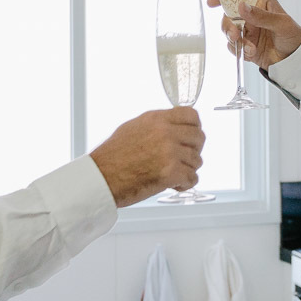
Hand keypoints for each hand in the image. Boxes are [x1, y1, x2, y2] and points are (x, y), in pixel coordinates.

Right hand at [90, 107, 204, 206]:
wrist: (101, 178)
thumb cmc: (112, 157)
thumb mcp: (133, 128)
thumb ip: (156, 125)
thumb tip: (174, 127)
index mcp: (157, 119)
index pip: (191, 115)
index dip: (195, 127)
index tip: (191, 136)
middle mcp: (165, 133)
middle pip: (199, 137)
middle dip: (194, 150)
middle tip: (184, 159)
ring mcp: (169, 152)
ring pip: (197, 160)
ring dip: (188, 169)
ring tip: (174, 174)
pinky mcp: (170, 172)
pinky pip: (192, 178)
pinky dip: (185, 184)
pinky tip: (175, 184)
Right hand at [205, 0, 300, 69]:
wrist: (296, 60)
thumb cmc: (293, 35)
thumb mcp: (281, 23)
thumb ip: (262, 16)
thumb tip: (241, 7)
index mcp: (259, 3)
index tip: (212, 2)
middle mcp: (250, 16)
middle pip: (228, 16)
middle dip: (228, 26)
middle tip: (235, 36)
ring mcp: (247, 31)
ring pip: (228, 32)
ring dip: (235, 41)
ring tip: (249, 48)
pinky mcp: (245, 45)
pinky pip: (233, 47)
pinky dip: (239, 51)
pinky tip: (251, 53)